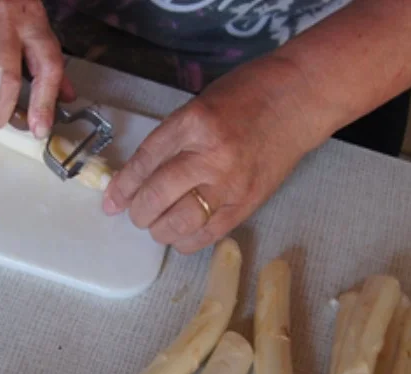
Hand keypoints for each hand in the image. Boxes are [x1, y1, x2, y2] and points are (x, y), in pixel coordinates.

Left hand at [101, 57, 323, 253]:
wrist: (298, 101)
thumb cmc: (246, 96)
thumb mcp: (198, 106)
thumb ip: (170, 140)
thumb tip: (138, 178)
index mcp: (193, 122)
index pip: (145, 162)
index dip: (123, 187)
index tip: (111, 202)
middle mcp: (210, 154)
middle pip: (158, 195)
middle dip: (139, 212)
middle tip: (137, 214)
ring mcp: (231, 182)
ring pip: (180, 222)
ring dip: (160, 230)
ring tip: (158, 225)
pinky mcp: (248, 203)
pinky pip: (208, 234)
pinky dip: (187, 241)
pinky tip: (181, 235)